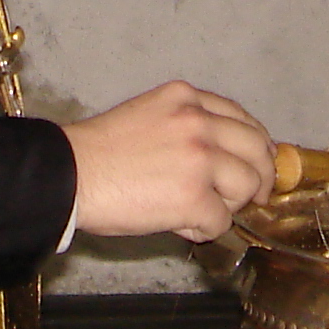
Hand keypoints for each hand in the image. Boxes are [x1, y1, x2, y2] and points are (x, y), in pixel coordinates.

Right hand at [61, 80, 271, 243]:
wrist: (68, 175)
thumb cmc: (97, 153)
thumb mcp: (148, 115)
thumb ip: (186, 127)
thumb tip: (219, 159)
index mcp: (186, 98)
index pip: (241, 117)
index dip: (253, 145)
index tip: (253, 162)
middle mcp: (198, 122)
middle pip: (258, 149)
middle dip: (260, 176)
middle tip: (251, 197)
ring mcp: (200, 158)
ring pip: (248, 185)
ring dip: (230, 205)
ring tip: (203, 212)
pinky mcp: (194, 196)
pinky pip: (222, 221)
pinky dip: (206, 230)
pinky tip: (182, 226)